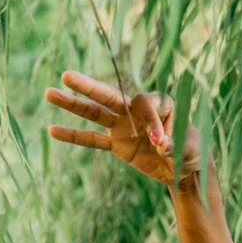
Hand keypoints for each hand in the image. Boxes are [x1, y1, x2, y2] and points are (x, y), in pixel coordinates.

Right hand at [45, 70, 201, 186]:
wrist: (185, 167)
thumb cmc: (192, 149)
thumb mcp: (189, 145)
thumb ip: (175, 141)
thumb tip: (159, 145)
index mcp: (158, 102)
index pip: (145, 104)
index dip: (152, 123)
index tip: (162, 144)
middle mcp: (136, 110)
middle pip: (109, 95)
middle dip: (88, 87)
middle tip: (67, 76)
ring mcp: (123, 126)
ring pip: (95, 113)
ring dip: (73, 105)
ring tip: (49, 93)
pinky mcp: (116, 144)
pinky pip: (93, 140)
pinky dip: (74, 136)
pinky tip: (52, 130)